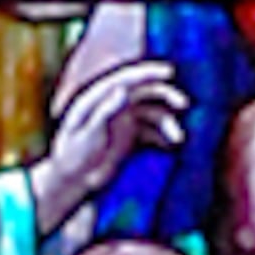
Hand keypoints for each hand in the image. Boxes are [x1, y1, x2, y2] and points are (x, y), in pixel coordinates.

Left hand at [34, 52, 185, 228]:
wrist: (71, 183)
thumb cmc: (72, 157)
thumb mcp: (86, 135)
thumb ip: (104, 111)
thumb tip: (122, 89)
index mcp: (98, 98)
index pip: (126, 78)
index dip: (148, 72)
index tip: (170, 72)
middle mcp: (114, 106)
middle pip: (144, 92)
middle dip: (166, 95)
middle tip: (183, 104)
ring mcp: (124, 122)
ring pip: (153, 114)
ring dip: (168, 123)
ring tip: (178, 138)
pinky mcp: (131, 139)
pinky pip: (153, 133)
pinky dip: (164, 138)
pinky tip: (172, 147)